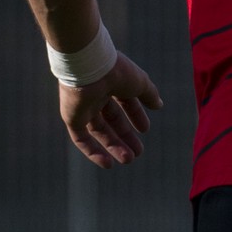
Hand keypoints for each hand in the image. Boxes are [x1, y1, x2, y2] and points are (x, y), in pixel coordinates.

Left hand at [60, 53, 161, 168]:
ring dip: (113, 146)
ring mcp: (82, 107)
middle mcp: (96, 96)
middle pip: (111, 121)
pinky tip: (107, 163)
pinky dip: (93, 151)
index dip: (136, 116)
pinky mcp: (72, 117)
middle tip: (138, 152)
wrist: (91, 67)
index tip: (145, 130)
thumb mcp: (140, 83)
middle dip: (125, 136)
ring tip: (128, 159)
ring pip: (98, 131)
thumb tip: (159, 105)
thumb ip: (149, 94)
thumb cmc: (117, 71)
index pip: (124, 103)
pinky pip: (80, 138)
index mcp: (112, 84)